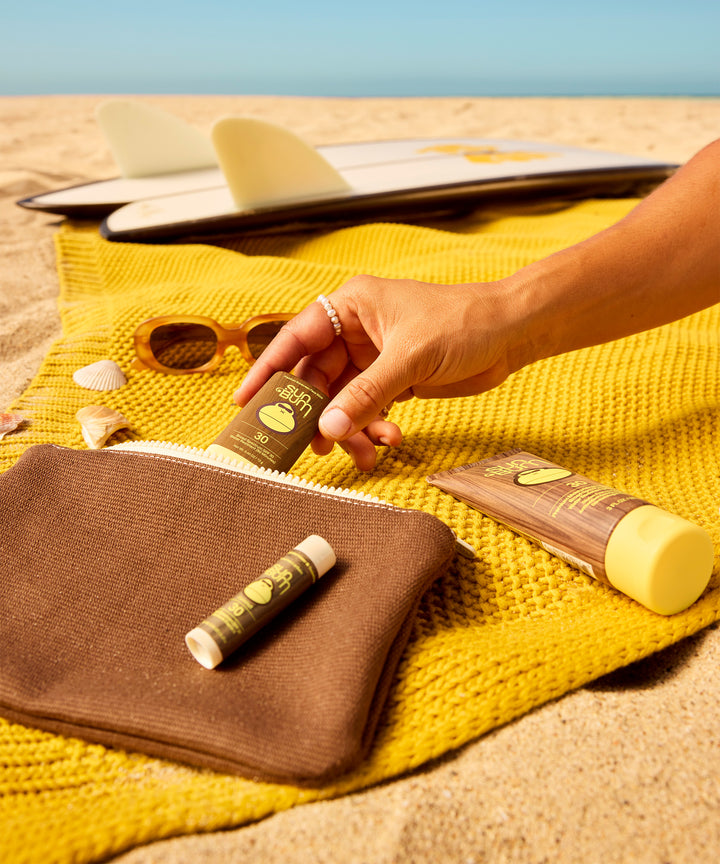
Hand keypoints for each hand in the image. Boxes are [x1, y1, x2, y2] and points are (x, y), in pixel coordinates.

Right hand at [234, 274, 525, 469]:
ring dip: (349, 430)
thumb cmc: (463, 323)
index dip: (269, 370)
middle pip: (317, 378)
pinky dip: (372, 429)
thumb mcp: (410, 358)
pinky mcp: (392, 380)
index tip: (245, 400)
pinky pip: (367, 410)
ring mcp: (373, 358)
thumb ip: (367, 395)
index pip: (297, 338)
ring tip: (365, 454)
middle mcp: (356, 331)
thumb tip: (329, 429)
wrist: (511, 333)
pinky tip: (388, 441)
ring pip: (342, 401)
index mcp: (352, 306)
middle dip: (317, 415)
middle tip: (311, 446)